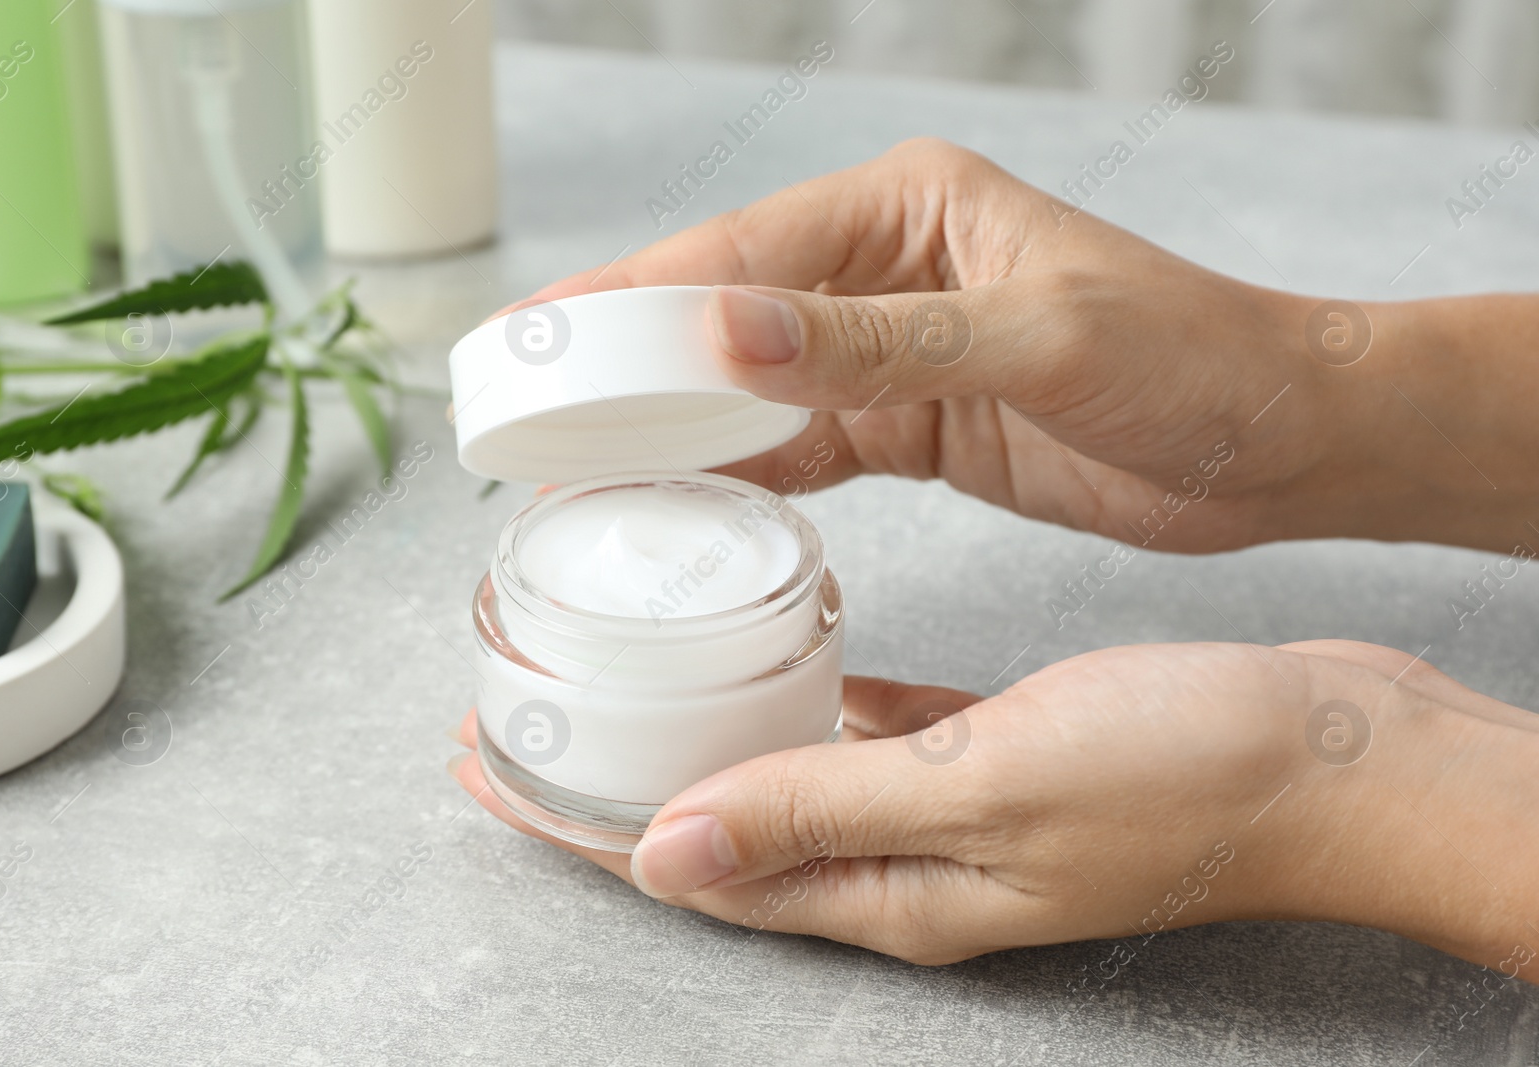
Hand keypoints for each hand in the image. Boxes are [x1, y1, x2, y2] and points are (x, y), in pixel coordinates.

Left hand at [451, 640, 1538, 976]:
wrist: (1336, 751)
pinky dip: (816, 700)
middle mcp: (908, 867)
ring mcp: (953, 816)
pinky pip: (872, 735)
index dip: (576, 822)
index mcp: (891, 891)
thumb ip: (820, 815)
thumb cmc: (1181, 771)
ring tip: (637, 675)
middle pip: (719, 825)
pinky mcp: (998, 758)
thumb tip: (662, 853)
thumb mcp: (982, 789)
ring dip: (705, 734)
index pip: (688, 865)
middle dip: (617, 777)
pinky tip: (793, 652)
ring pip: (788, 777)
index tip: (486, 763)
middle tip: (533, 711)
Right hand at [506, 137, 1331, 552]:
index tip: (536, 341)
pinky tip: (681, 498)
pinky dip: (738, 470)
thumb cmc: (1191, 359)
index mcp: (906, 208)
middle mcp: (883, 267)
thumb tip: (724, 330)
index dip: (630, 300)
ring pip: (748, 381)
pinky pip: (797, 442)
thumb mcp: (1037, 341)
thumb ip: (880, 341)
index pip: (738, 252)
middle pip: (721, 311)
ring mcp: (889, 349)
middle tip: (521, 407)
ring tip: (572, 461)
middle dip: (621, 358)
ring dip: (669, 420)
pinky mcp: (908, 422)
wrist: (1277, 440)